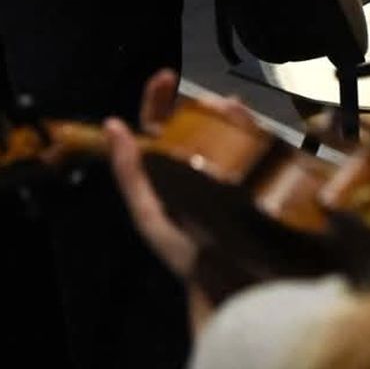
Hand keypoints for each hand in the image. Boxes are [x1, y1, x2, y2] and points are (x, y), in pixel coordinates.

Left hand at [104, 69, 260, 307]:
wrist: (231, 293)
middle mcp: (197, 166)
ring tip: (235, 112)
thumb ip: (129, 174)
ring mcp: (228, 172)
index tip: (166, 75)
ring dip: (231, 115)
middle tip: (216, 103)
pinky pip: (255, 148)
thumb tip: (112, 124)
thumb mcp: (151, 216)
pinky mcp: (256, 182)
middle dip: (205, 105)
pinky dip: (255, 132)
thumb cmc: (188, 257)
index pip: (159, 125)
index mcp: (168, 171)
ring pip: (227, 130)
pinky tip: (256, 128)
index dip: (159, 98)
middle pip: (198, 122)